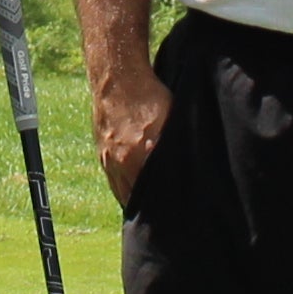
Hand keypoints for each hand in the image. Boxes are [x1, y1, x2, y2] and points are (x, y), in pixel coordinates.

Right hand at [92, 72, 169, 204]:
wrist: (116, 80)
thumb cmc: (148, 97)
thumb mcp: (170, 120)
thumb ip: (175, 146)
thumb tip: (190, 167)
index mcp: (140, 155)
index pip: (156, 189)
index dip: (167, 201)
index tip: (178, 208)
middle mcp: (122, 162)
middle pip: (138, 198)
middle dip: (152, 206)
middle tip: (167, 213)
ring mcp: (109, 160)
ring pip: (123, 193)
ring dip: (137, 201)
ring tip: (152, 207)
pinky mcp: (102, 155)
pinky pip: (114, 183)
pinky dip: (125, 191)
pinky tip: (136, 194)